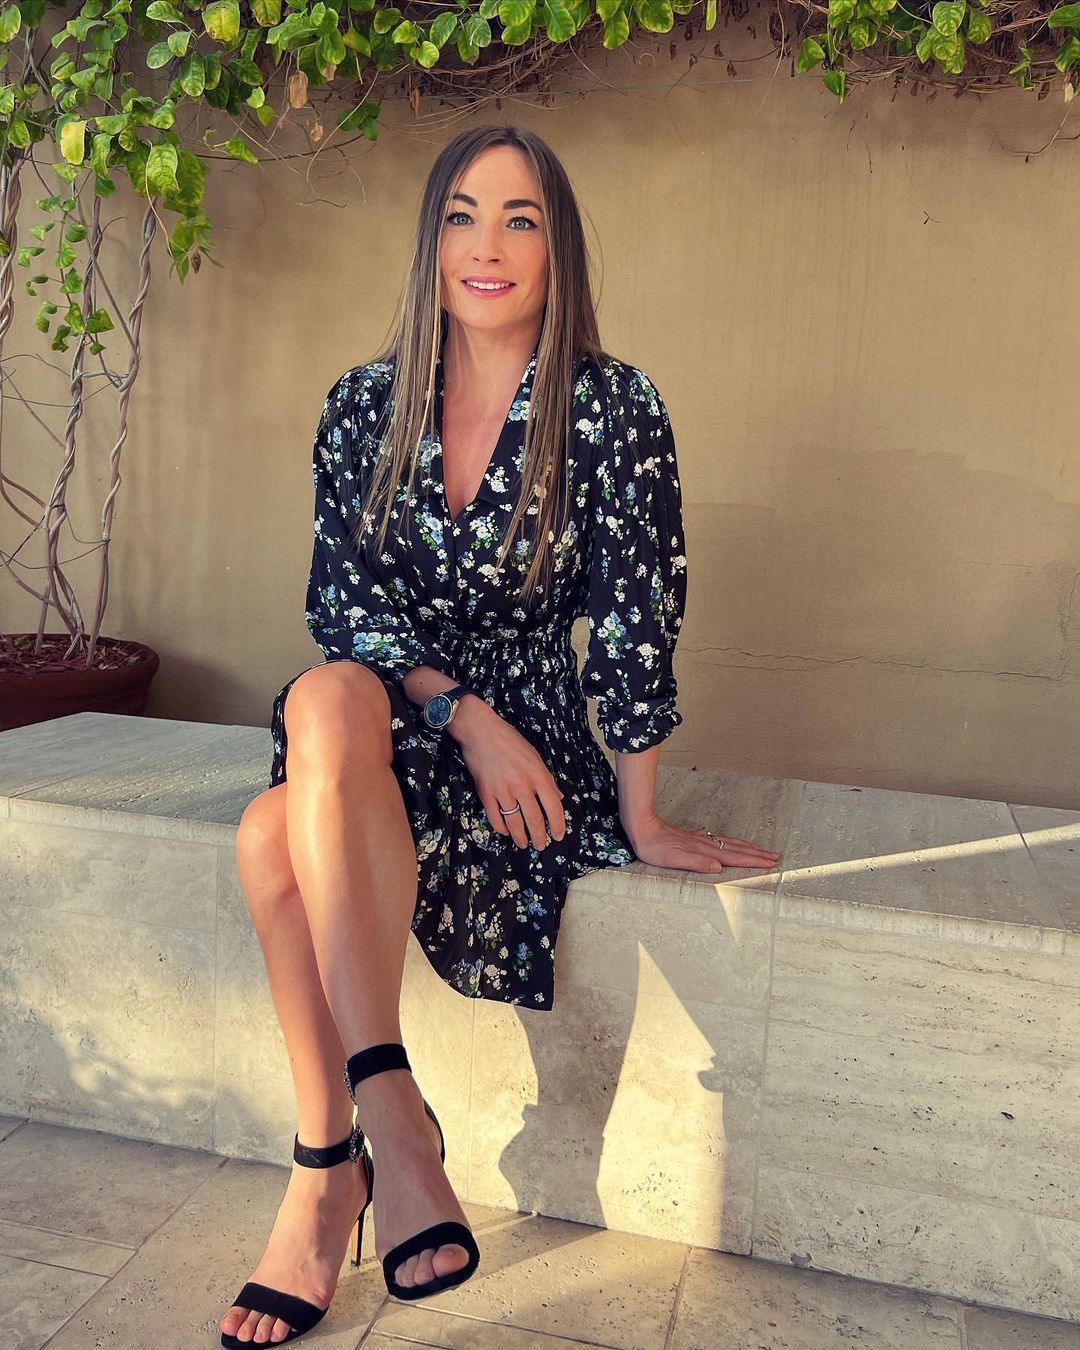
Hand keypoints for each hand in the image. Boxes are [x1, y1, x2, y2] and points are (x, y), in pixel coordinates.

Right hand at [449, 695, 565, 851]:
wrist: (481, 731)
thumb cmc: (510, 740)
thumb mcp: (535, 756)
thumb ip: (547, 779)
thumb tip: (558, 798)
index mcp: (538, 775)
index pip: (553, 807)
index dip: (558, 825)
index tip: (558, 836)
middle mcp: (522, 786)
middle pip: (535, 820)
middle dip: (539, 837)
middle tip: (541, 846)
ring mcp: (503, 791)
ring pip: (515, 823)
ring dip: (521, 837)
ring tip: (524, 844)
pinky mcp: (485, 793)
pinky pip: (495, 818)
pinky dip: (501, 828)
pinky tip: (506, 831)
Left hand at [625, 812, 780, 872]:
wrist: (642, 827)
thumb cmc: (654, 847)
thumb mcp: (673, 859)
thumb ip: (695, 863)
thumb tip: (717, 867)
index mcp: (704, 852)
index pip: (734, 857)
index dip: (753, 861)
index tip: (771, 863)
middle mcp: (705, 844)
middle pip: (737, 849)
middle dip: (757, 854)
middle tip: (775, 857)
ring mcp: (700, 840)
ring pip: (730, 843)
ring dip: (748, 847)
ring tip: (761, 850)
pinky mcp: (693, 838)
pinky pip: (719, 841)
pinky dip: (731, 843)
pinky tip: (729, 843)